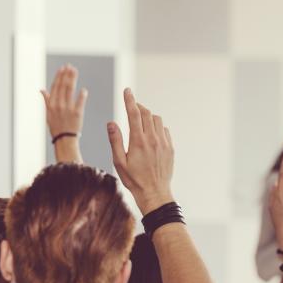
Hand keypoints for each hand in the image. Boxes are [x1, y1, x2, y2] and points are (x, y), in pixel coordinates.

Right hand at [42, 64, 87, 136]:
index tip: (62, 68)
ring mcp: (68, 109)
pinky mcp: (77, 113)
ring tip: (75, 71)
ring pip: (70, 91)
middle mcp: (58, 105)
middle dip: (66, 75)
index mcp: (51, 104)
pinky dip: (81, 95)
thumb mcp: (48, 113)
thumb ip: (46, 100)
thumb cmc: (56, 126)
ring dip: (72, 79)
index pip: (55, 87)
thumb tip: (42, 89)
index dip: (59, 76)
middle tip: (70, 66)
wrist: (64, 139)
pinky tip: (83, 89)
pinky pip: (80, 102)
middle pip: (63, 86)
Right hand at [107, 88, 174, 214]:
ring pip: (157, 120)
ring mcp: (164, 143)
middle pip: (147, 113)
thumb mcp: (119, 162)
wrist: (154, 192)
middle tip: (132, 106)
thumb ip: (115, 140)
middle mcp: (153, 139)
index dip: (129, 100)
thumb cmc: (133, 179)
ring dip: (148, 116)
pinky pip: (164, 130)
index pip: (134, 114)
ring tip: (140, 121)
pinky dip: (157, 126)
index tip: (127, 90)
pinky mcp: (170, 148)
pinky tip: (151, 133)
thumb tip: (111, 122)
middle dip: (138, 107)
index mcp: (138, 141)